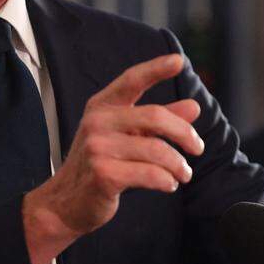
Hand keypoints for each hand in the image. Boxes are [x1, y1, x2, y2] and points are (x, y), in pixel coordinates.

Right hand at [22, 53, 203, 263]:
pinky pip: (149, 174)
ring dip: (178, 165)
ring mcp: (98, 148)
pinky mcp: (103, 174)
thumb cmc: (100, 165)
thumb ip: (158, 122)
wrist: (65, 202)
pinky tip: (168, 184)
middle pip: (154, 117)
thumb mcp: (127, 138)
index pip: (131, 80)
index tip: (179, 61)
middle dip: (184, 133)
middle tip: (197, 148)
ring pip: (156, 150)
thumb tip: (193, 107)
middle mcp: (97, 122)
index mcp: (102, 107)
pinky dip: (166, 181)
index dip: (155, 69)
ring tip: (183, 173)